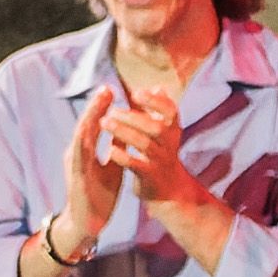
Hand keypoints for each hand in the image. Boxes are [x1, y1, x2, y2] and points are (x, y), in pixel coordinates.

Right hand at [47, 87, 126, 261]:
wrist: (87, 223)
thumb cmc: (99, 195)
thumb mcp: (112, 166)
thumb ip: (116, 148)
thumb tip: (126, 128)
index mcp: (86, 151)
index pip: (94, 124)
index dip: (102, 107)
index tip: (113, 90)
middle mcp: (76, 154)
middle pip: (86, 124)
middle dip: (95, 106)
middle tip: (106, 87)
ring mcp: (74, 164)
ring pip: (80, 135)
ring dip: (89, 117)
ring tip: (99, 102)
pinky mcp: (76, 177)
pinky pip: (79, 156)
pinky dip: (83, 140)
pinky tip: (88, 129)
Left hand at [105, 87, 216, 211]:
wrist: (167, 191)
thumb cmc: (159, 154)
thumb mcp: (161, 132)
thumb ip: (154, 111)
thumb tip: (156, 86)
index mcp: (173, 130)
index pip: (171, 111)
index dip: (155, 101)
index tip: (135, 92)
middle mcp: (170, 144)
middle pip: (156, 127)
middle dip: (133, 116)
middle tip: (111, 110)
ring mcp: (160, 161)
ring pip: (144, 144)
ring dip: (124, 132)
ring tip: (105, 123)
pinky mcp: (150, 177)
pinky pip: (137, 165)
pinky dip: (124, 157)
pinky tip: (109, 150)